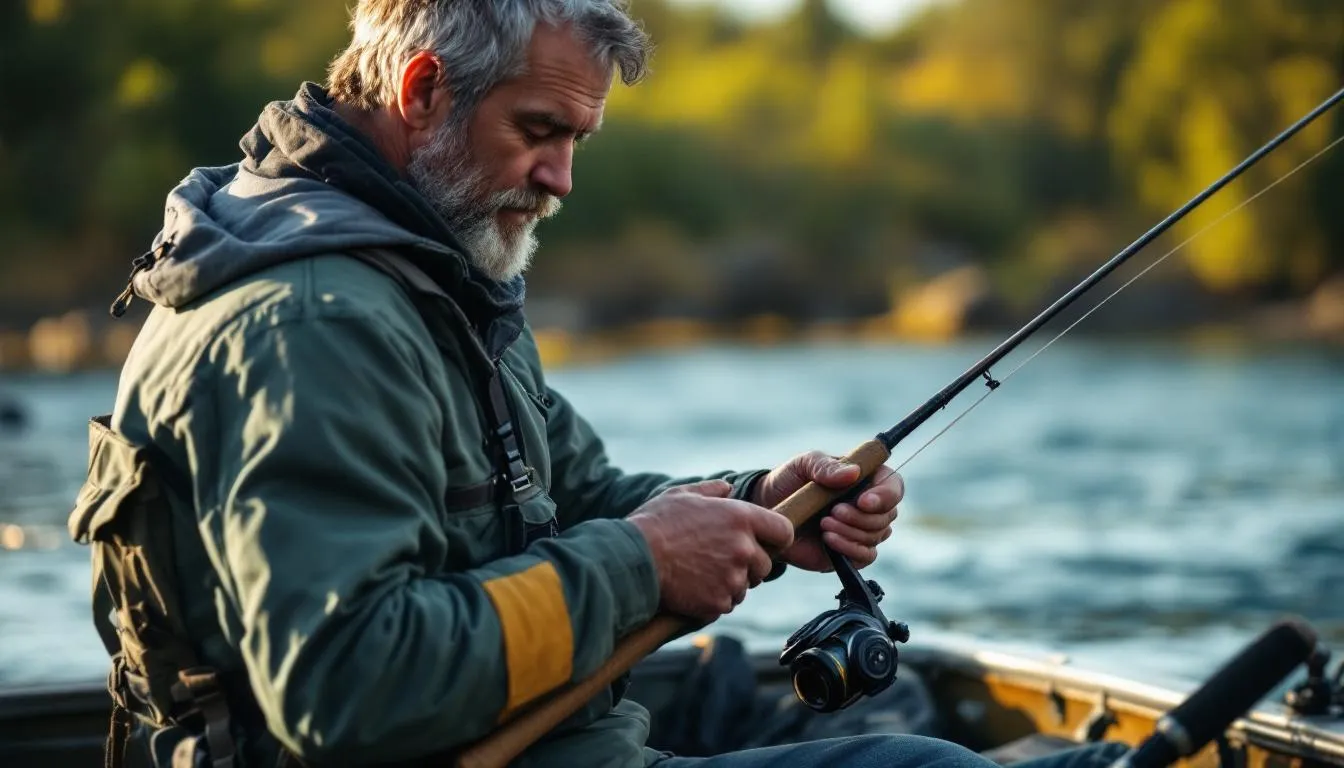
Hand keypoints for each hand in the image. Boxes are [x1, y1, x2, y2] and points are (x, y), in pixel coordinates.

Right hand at [627, 479, 793, 621]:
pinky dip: (714, 599)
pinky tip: (693, 587)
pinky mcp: (718, 602)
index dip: (776, 538)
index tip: (764, 542)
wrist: (632, 560)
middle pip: (765, 564)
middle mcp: (743, 548)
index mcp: (740, 518)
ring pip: (744, 586)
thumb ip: (711, 491)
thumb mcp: (682, 495)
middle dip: (748, 564)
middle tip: (719, 559)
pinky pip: (726, 603)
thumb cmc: (655, 523)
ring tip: (700, 572)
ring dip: (730, 582)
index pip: (784, 531)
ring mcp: (732, 578)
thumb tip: (727, 488)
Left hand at [752, 450, 902, 571]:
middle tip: (833, 511)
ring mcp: (860, 530)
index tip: (863, 501)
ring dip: (852, 532)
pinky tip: (827, 539)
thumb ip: (826, 466)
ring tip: (823, 524)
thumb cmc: (790, 481)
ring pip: (877, 536)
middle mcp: (869, 506)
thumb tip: (853, 473)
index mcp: (865, 479)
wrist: (769, 510)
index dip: (886, 496)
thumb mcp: (804, 464)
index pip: (893, 486)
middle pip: (888, 515)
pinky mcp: (849, 552)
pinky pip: (865, 557)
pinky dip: (849, 548)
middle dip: (862, 517)